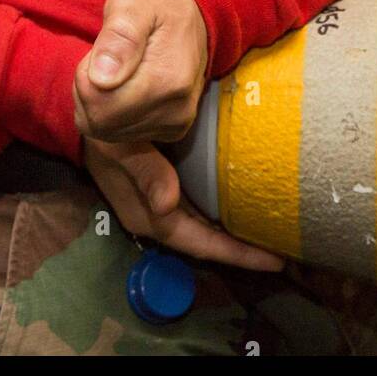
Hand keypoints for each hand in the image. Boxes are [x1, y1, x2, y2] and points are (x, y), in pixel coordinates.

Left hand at [73, 0, 207, 143]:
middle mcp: (176, 110)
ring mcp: (175, 123)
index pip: (98, 105)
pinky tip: (125, 83)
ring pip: (106, 131)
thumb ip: (119, 37)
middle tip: (105, 57)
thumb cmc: (155, 0)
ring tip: (116, 67)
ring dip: (99, 101)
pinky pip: (120, 134)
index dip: (86, 77)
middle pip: (100, 123)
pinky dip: (112, 111)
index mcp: (168, 79)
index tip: (101, 50)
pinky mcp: (171, 129)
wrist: (191, 8)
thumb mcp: (133, 2)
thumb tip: (102, 79)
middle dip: (89, 91)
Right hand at [83, 137, 284, 271]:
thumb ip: (145, 173)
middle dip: (244, 249)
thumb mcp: (119, 148)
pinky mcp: (165, 190)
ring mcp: (161, 205)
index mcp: (149, 215)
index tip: (275, 259)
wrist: (88, 116)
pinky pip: (200, 210)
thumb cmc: (104, 131)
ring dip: (236, 233)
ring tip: (274, 232)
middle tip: (288, 249)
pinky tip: (245, 205)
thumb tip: (168, 203)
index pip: (199, 244)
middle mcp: (157, 217)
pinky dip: (223, 213)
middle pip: (207, 243)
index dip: (237, 254)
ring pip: (205, 229)